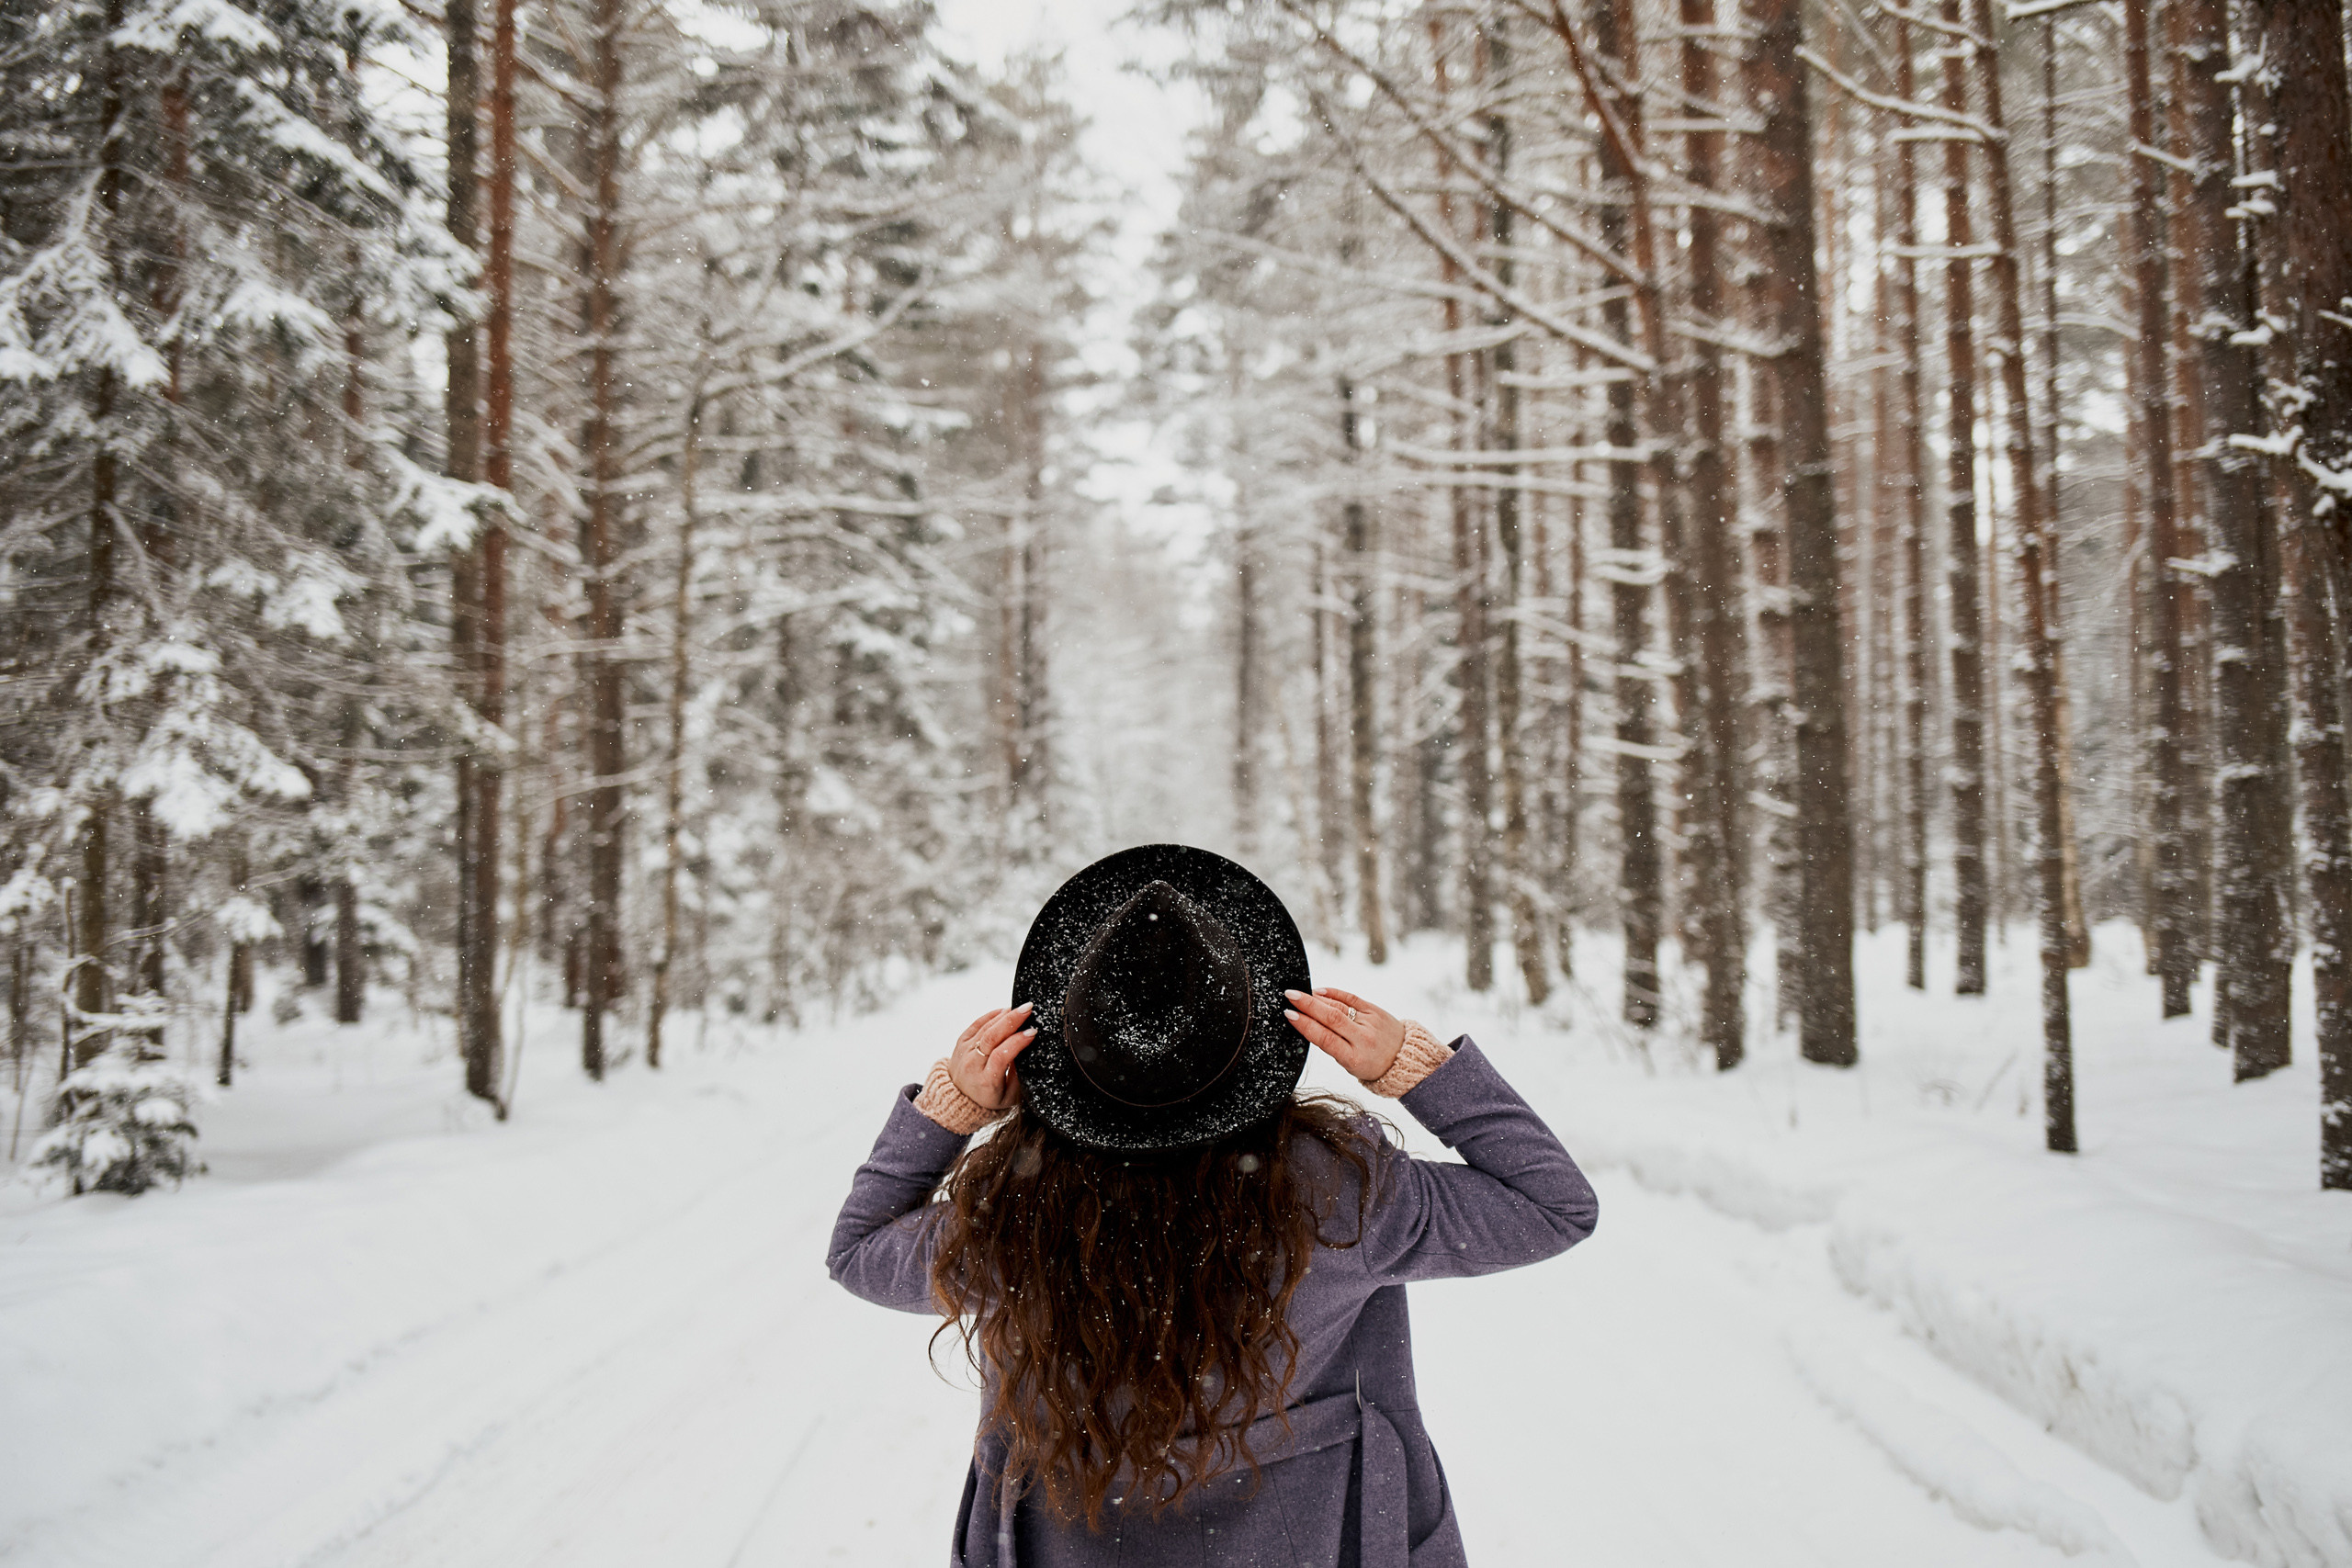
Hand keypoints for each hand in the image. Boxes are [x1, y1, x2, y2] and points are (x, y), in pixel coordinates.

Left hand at [949, 1003, 1034, 1111]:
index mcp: (986, 1080)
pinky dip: (991, 1015)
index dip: (1017, 1042)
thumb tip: (1026, 1052)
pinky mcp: (960, 1042)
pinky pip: (976, 1024)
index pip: (1001, 1056)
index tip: (1032, 1032)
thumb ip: (1018, 1077)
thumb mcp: (1008, 1097)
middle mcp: (972, 1065)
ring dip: (1004, 1015)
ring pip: (985, 1028)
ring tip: (1020, 1008)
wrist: (959, 1098)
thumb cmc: (988, 1097)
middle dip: (1012, 1020)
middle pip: (991, 1037)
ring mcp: (964, 1051)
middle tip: (1028, 1009)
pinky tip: (1005, 1011)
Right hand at [1284, 987, 1404, 1084]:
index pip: (1326, 1039)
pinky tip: (1319, 990)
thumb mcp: (1349, 1064)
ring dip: (1317, 999)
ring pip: (1340, 1006)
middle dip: (1308, 1006)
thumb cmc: (1371, 1064)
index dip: (1306, 1026)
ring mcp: (1371, 1022)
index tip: (1289, 1015)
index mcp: (1355, 1058)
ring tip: (1299, 994)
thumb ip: (1331, 1044)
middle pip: (1332, 1018)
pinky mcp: (1376, 1010)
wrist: (1404, 1058)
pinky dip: (1334, 993)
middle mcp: (1363, 1039)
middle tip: (1289, 996)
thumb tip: (1307, 1020)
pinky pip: (1352, 998)